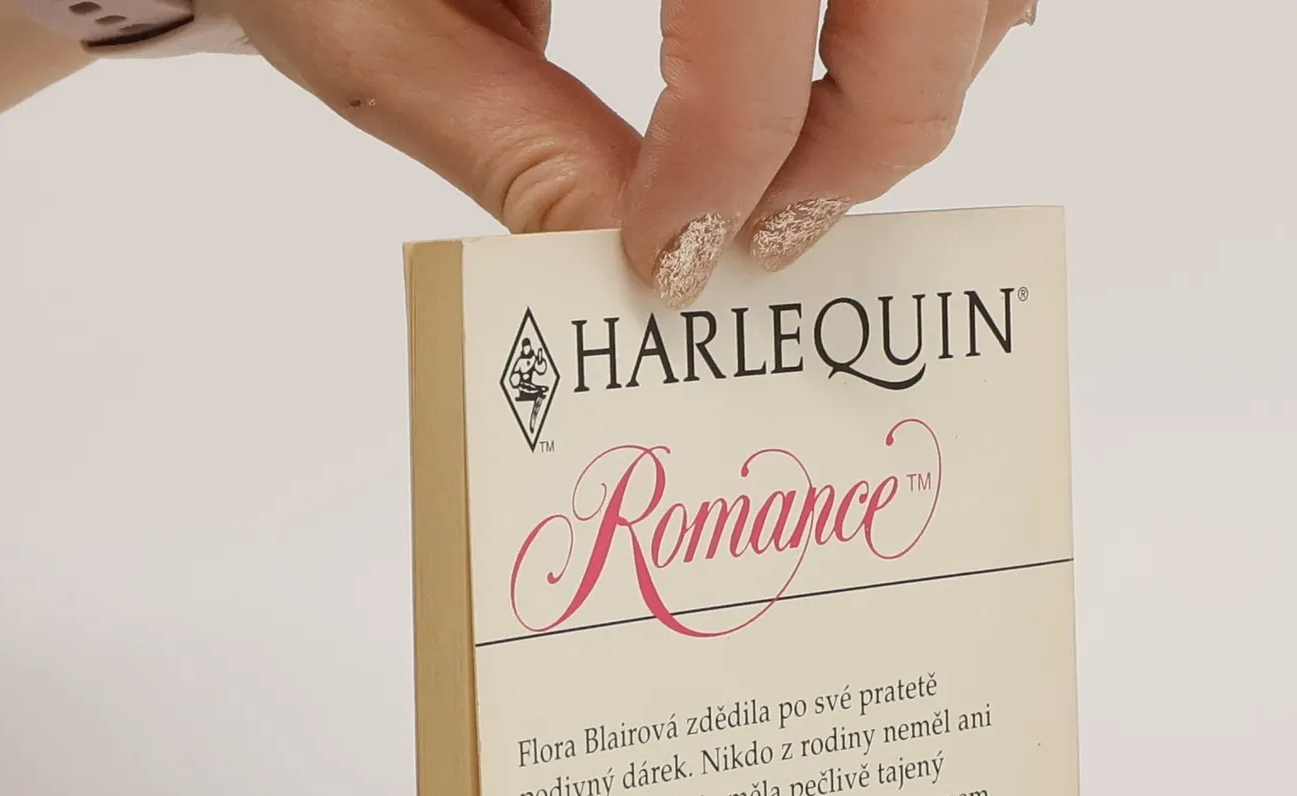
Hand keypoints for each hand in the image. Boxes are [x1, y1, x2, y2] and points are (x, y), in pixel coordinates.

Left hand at [225, 0, 1037, 302]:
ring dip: (908, 81)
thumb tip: (626, 269)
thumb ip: (507, 141)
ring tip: (790, 164)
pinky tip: (827, 74)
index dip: (734, 147)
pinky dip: (921, 23)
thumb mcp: (374, 14)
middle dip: (864, 134)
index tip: (673, 258)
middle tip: (762, 237)